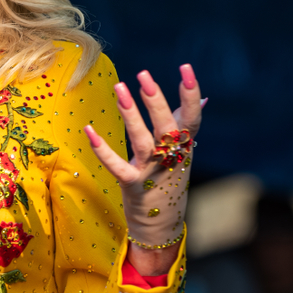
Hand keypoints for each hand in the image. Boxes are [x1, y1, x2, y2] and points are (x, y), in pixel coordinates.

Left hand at [84, 64, 203, 273]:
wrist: (161, 225)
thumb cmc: (170, 180)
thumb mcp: (183, 152)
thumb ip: (188, 124)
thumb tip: (203, 98)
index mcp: (185, 147)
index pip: (192, 117)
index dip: (191, 93)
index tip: (186, 68)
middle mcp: (171, 158)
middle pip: (167, 126)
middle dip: (156, 100)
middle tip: (144, 75)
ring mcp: (152, 172)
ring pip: (142, 141)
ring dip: (131, 115)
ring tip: (119, 88)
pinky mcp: (132, 185)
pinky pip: (117, 166)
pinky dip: (103, 149)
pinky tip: (89, 130)